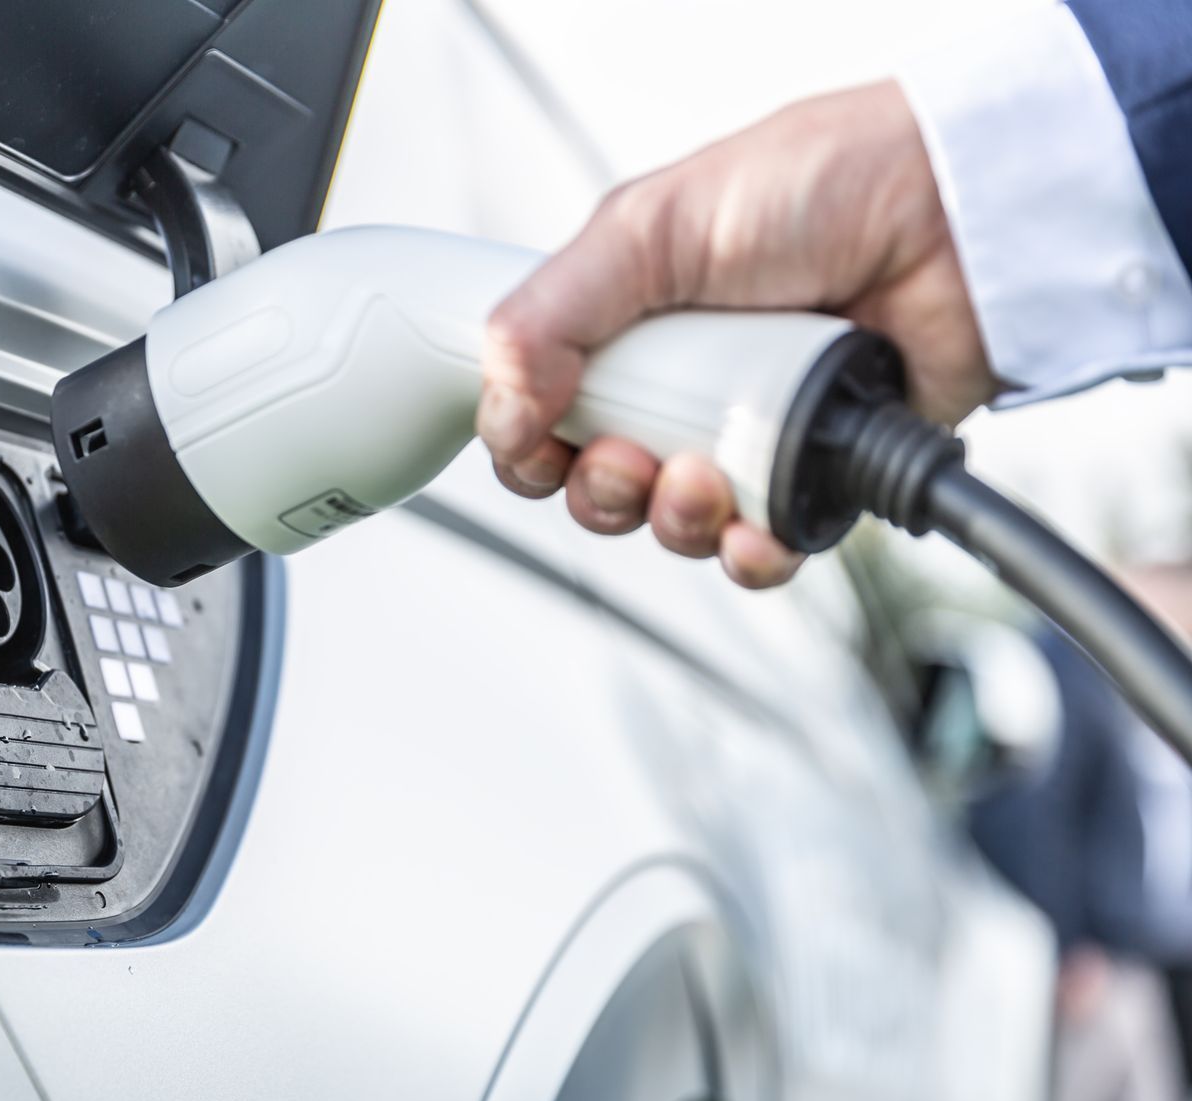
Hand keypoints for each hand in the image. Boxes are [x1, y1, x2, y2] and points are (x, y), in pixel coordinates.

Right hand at [478, 80, 993, 587]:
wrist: (957, 215)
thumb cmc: (821, 186)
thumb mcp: (650, 227)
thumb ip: (552, 315)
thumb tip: (501, 410)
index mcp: (625, 325)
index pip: (539, 415)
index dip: (528, 446)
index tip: (539, 441)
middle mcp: (680, 384)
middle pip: (597, 487)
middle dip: (602, 491)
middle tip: (632, 455)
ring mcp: (748, 434)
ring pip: (673, 528)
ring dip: (674, 520)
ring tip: (708, 475)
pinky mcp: (816, 475)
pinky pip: (761, 550)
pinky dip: (748, 555)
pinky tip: (754, 528)